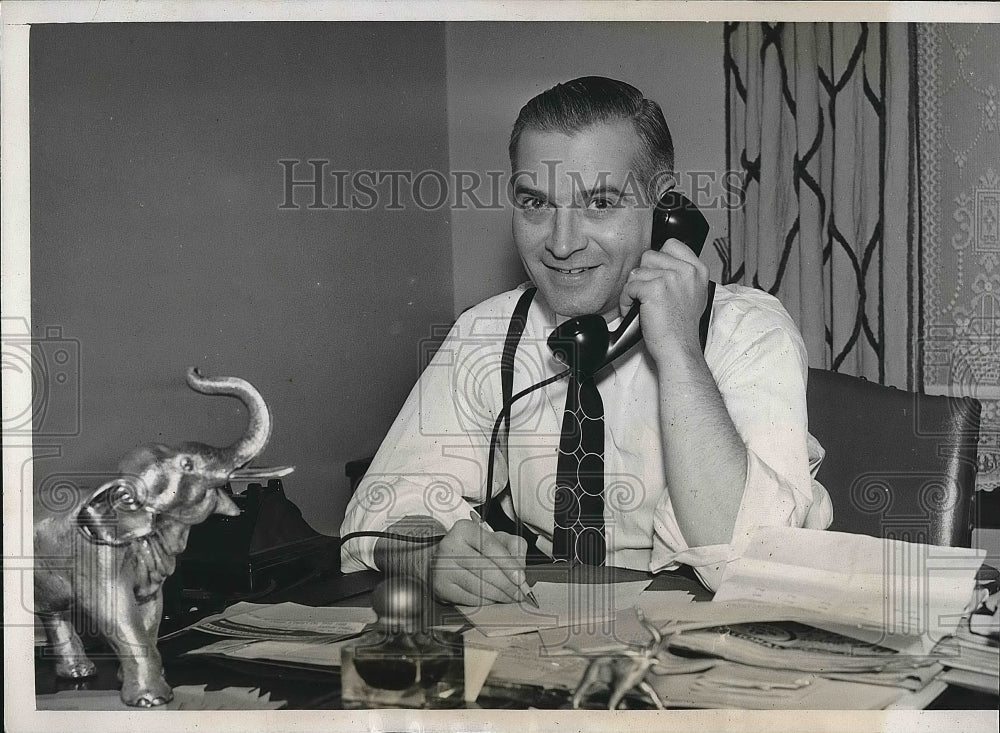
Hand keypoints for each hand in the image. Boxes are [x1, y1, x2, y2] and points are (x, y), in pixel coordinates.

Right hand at [430, 519, 528, 605]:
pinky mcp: (441, 587)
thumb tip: (520, 567)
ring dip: (499, 595)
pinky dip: (486, 601)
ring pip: (478, 586)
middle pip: (485, 569)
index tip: (521, 578)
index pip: (490, 546)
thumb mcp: (494, 539)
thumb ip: (512, 545)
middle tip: (520, 593)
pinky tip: (493, 599)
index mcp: (464, 529)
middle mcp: (450, 546)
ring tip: (510, 597)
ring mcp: (443, 568)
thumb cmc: (472, 549)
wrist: (440, 561)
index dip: (508, 564)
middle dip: (507, 584)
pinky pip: (470, 598)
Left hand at [621, 239, 709, 362]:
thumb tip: (662, 263)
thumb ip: (682, 275)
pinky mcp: (655, 289)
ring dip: (633, 289)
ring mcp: (671, 278)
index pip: (671, 244)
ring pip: (637, 271)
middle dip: (643, 275)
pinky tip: (636, 311)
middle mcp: (687, 271)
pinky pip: (629, 286)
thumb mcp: (693, 294)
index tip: (656, 276)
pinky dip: (626, 300)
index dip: (658, 260)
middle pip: (649, 256)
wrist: (679, 348)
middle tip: (646, 294)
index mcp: (698, 270)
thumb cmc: (682, 328)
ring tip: (641, 305)